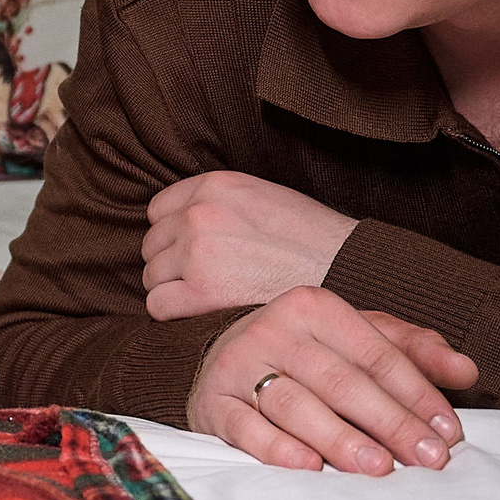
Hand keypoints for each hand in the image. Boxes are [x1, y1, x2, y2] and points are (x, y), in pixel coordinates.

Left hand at [142, 171, 359, 318]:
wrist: (346, 269)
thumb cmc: (310, 239)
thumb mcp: (261, 197)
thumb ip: (217, 204)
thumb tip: (179, 223)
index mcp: (213, 185)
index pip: (158, 210)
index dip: (173, 234)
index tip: (195, 250)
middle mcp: (199, 214)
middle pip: (152, 245)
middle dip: (172, 263)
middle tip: (207, 279)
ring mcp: (197, 252)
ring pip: (152, 277)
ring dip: (174, 289)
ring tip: (211, 296)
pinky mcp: (202, 292)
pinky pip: (158, 305)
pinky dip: (175, 313)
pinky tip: (203, 314)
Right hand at [186, 286, 477, 474]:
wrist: (223, 360)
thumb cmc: (305, 354)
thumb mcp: (357, 340)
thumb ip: (413, 351)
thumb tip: (467, 371)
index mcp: (314, 306)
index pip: (376, 354)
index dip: (417, 394)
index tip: (449, 432)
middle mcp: (274, 329)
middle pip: (341, 380)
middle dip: (389, 421)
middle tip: (426, 458)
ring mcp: (238, 365)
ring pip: (295, 404)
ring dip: (339, 438)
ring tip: (378, 468)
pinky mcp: (213, 402)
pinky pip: (247, 428)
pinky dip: (278, 449)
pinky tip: (310, 468)